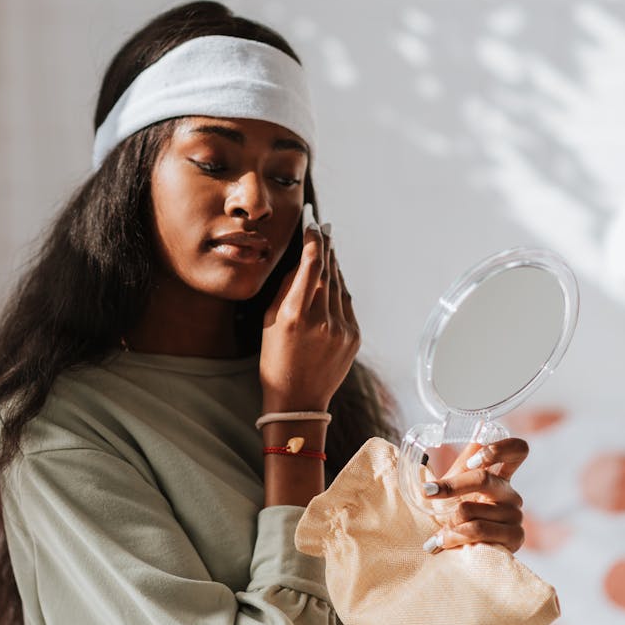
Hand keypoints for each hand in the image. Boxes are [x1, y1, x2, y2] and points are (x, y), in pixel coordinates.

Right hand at [259, 218, 359, 412]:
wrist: (298, 400)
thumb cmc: (276, 360)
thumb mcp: (270, 322)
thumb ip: (287, 290)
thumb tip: (302, 263)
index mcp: (295, 315)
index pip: (311, 266)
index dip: (314, 241)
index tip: (313, 224)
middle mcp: (321, 320)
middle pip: (328, 272)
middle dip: (326, 248)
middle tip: (324, 227)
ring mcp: (342, 329)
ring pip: (340, 285)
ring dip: (333, 265)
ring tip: (327, 249)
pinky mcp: (354, 337)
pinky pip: (347, 304)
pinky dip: (339, 289)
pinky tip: (332, 280)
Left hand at [422, 437, 528, 554]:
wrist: (461, 549)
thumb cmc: (459, 512)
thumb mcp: (458, 484)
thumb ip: (464, 461)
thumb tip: (469, 428)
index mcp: (500, 475)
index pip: (517, 450)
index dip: (499, 449)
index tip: (474, 460)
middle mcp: (511, 493)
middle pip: (484, 479)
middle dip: (452, 486)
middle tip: (429, 492)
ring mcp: (516, 515)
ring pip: (472, 509)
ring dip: (448, 522)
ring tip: (436, 533)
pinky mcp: (516, 537)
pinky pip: (478, 531)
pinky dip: (453, 537)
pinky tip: (440, 542)